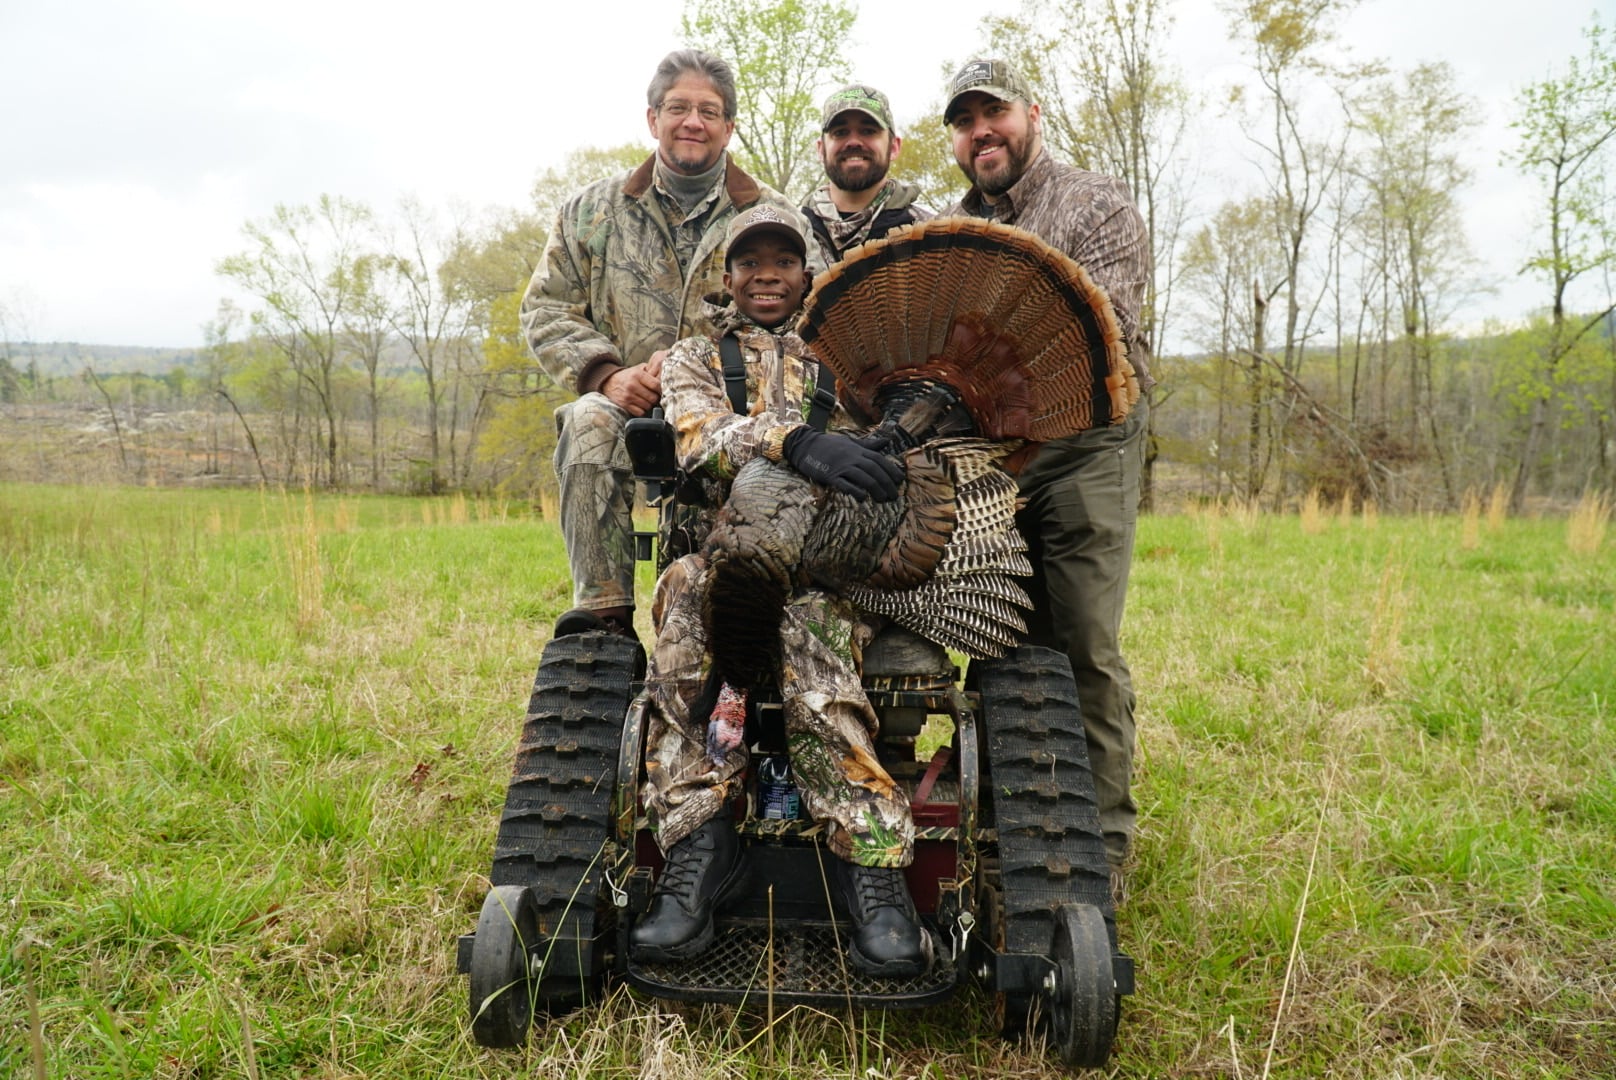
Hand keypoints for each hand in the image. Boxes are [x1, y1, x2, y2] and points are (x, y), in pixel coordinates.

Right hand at [601, 351, 664, 416]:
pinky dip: (642, 410)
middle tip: (654, 396)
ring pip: (648, 406)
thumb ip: (651, 371)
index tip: (662, 390)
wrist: (609, 382)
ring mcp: (628, 396)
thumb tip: (666, 377)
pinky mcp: (624, 405)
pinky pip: (640, 412)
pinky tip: (640, 404)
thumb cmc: (628, 376)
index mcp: (637, 375)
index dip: (661, 389)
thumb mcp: (638, 369)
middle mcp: (632, 385)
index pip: (656, 385)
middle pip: (653, 397)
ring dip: (649, 404)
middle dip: (656, 398)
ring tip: (646, 399)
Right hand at [782, 428, 903, 501]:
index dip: (891, 470)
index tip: (900, 480)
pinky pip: (845, 484)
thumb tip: (887, 441)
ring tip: (883, 500)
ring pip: (863, 478)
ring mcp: (841, 466)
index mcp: (858, 450)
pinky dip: (855, 491)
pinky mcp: (830, 475)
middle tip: (894, 496)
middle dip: (886, 483)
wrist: (805, 445)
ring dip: (875, 489)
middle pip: (874, 470)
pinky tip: (863, 498)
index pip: (879, 459)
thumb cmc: (829, 445)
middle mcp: (852, 457)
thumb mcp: (850, 442)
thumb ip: (869, 445)